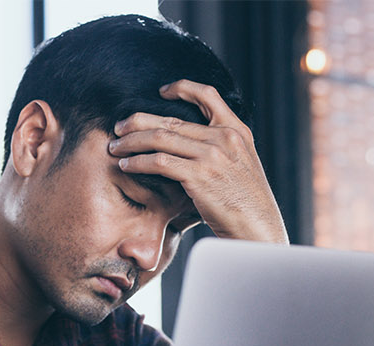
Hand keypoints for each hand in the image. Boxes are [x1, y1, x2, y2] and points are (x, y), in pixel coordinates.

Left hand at [107, 79, 288, 244]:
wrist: (258, 229)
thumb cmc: (246, 203)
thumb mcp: (242, 165)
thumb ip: (222, 148)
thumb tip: (191, 142)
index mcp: (237, 130)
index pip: (207, 95)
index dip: (182, 88)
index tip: (160, 92)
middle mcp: (225, 137)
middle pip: (171, 119)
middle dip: (138, 121)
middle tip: (119, 127)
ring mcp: (212, 156)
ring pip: (160, 138)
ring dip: (132, 142)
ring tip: (115, 147)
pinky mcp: (199, 176)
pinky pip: (159, 162)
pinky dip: (138, 162)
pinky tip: (127, 166)